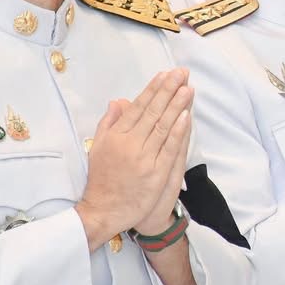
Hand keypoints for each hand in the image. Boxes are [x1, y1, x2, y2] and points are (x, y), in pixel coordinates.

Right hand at [76, 68, 194, 249]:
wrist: (104, 210)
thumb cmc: (102, 179)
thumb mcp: (97, 147)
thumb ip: (109, 123)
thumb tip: (119, 101)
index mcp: (116, 136)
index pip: (138, 107)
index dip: (153, 89)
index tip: (165, 75)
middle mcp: (130, 144)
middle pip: (153, 112)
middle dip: (168, 90)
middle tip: (181, 73)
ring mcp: (144, 159)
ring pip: (163, 127)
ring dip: (177, 106)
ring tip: (187, 88)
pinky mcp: (156, 173)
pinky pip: (170, 148)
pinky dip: (179, 131)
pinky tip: (186, 116)